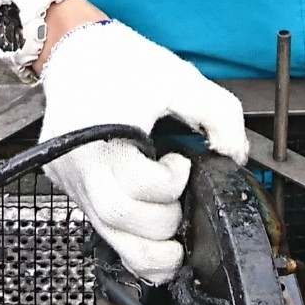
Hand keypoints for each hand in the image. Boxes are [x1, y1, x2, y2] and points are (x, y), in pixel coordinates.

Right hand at [36, 19, 248, 282]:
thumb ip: (220, 115)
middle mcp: (79, 163)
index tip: (181, 164)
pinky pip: (100, 228)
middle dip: (162, 223)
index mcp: (101, 133)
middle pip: (118, 218)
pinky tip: (152, 240)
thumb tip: (235, 157)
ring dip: (147, 251)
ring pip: (106, 235)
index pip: (137, 183)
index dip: (170, 184)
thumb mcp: (180, 76)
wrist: (74, 52)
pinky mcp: (68, 189)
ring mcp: (70, 181)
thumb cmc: (122, 61)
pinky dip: (129, 242)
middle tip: (179, 203)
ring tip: (174, 247)